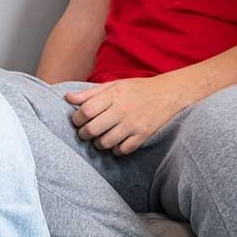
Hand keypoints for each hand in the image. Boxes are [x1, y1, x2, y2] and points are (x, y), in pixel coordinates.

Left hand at [65, 76, 184, 154]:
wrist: (169, 94)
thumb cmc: (138, 89)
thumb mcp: (114, 85)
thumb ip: (90, 93)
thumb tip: (68, 98)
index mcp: (113, 95)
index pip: (85, 111)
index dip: (76, 118)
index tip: (78, 120)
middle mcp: (122, 110)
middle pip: (92, 129)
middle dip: (84, 133)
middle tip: (86, 132)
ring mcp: (133, 124)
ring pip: (105, 143)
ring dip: (98, 143)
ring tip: (100, 138)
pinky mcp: (143, 136)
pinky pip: (122, 150)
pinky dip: (115, 150)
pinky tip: (116, 143)